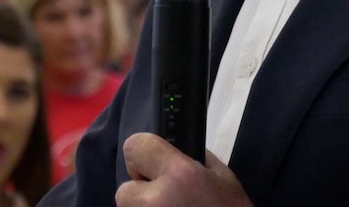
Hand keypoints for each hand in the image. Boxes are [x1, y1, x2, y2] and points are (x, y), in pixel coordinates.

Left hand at [115, 133, 252, 206]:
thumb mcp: (223, 179)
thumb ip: (195, 160)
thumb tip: (174, 151)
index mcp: (178, 175)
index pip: (135, 146)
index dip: (144, 154)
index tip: (155, 164)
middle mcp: (155, 202)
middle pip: (125, 189)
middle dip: (142, 193)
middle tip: (167, 199)